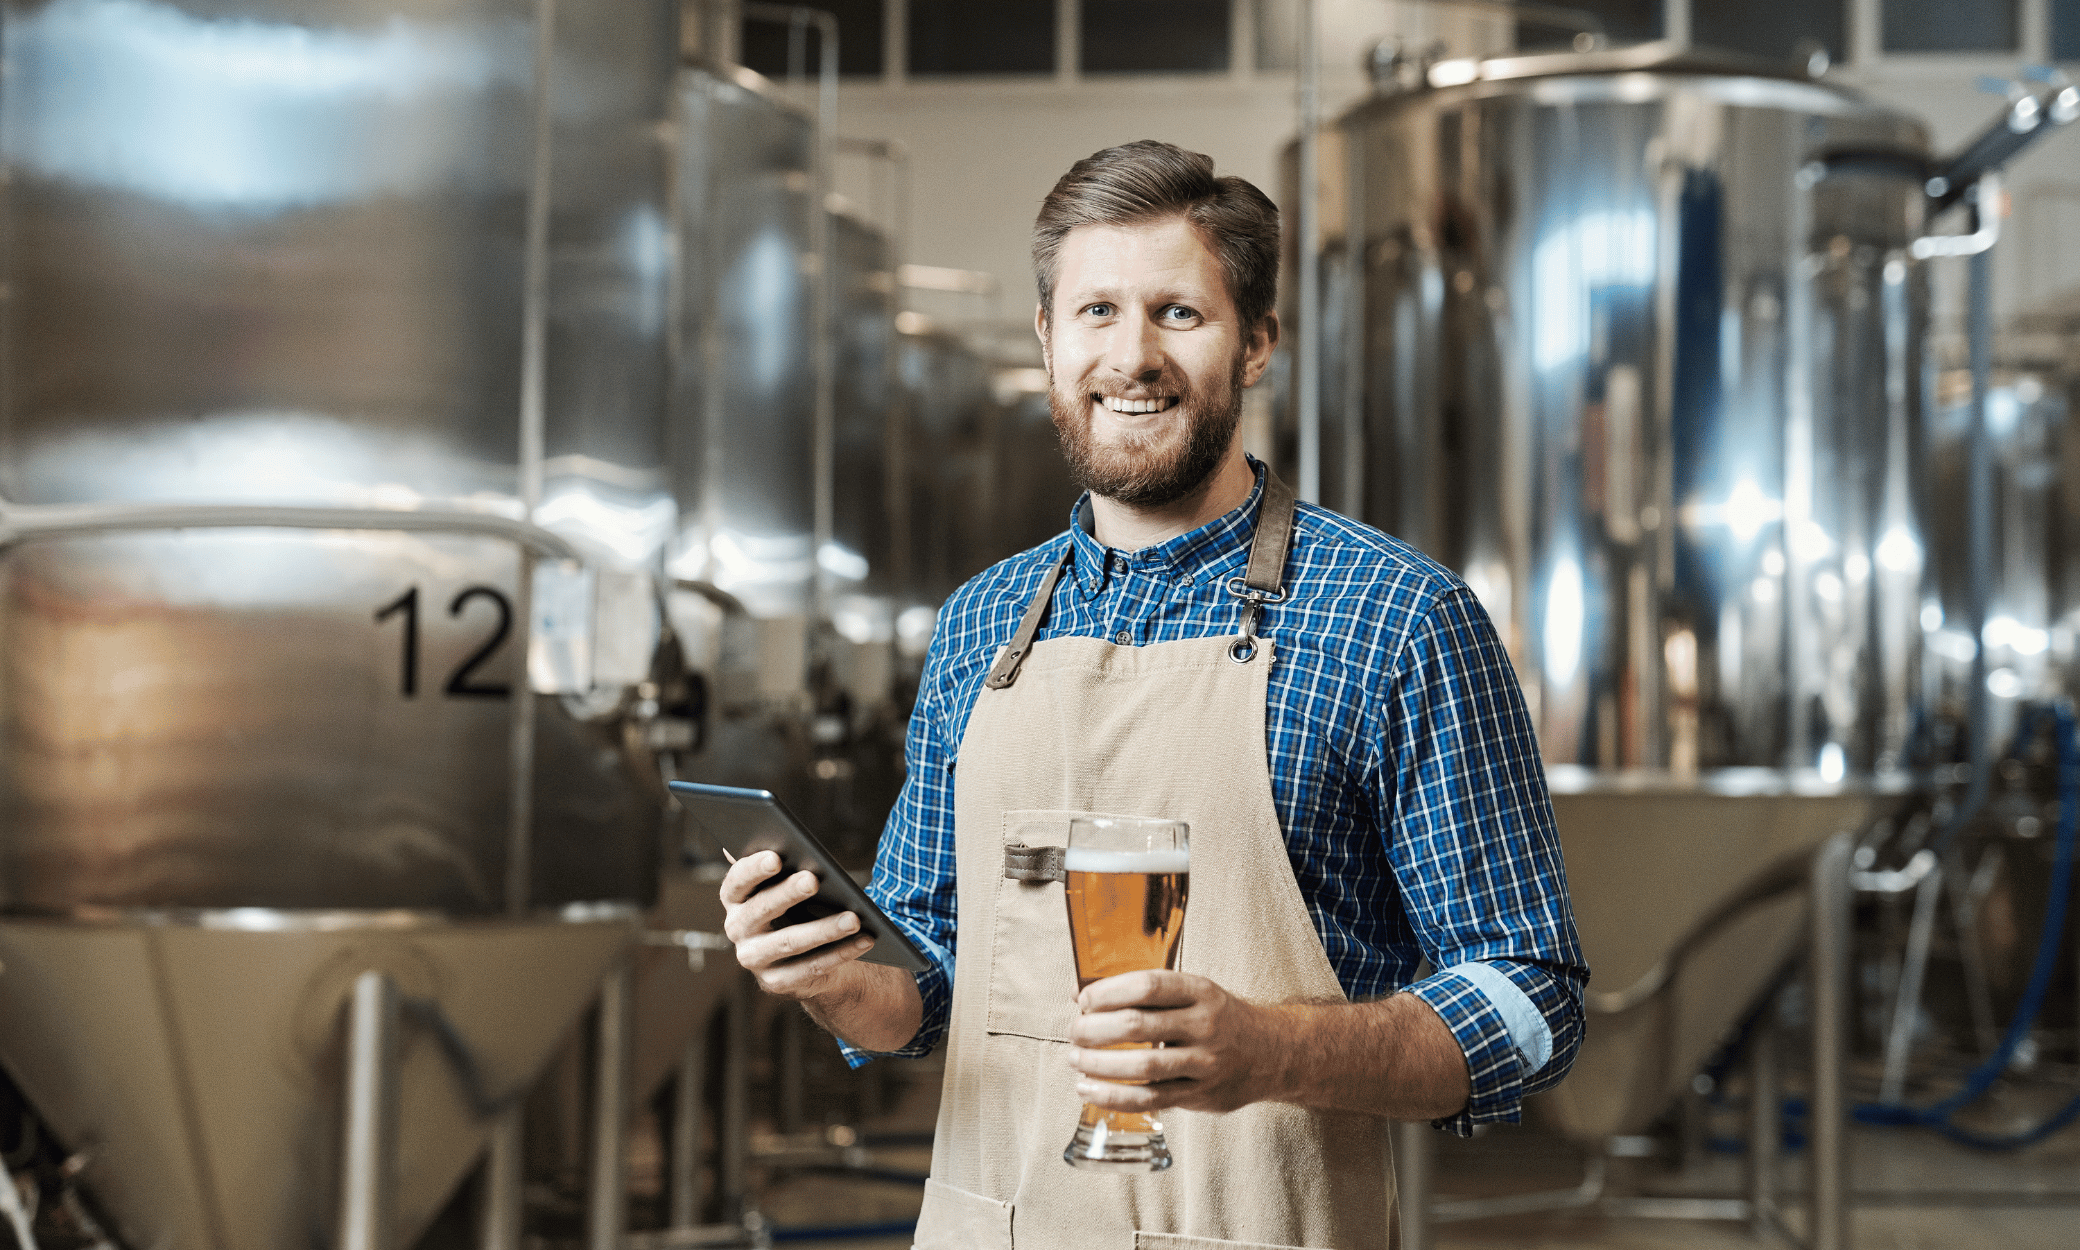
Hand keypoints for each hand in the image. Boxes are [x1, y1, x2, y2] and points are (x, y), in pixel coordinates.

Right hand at [719, 851, 874, 999]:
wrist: (803, 953)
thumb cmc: (797, 905)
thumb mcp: (788, 886)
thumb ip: (787, 868)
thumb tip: (801, 852)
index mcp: (735, 898)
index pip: (737, 881)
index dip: (753, 869)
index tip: (776, 858)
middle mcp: (737, 928)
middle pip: (761, 909)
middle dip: (788, 894)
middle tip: (813, 880)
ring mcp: (753, 958)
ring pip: (789, 942)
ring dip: (824, 930)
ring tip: (854, 918)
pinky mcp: (775, 982)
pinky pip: (811, 967)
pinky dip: (841, 953)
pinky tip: (864, 940)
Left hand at [1066, 970, 1285, 1113]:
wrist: (1271, 1053)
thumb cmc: (1219, 1018)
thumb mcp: (1192, 993)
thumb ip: (1143, 994)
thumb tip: (1080, 994)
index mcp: (1200, 991)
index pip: (1147, 985)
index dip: (1108, 992)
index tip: (1083, 1000)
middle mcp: (1205, 1025)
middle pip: (1138, 1025)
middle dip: (1095, 1030)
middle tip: (1075, 1032)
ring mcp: (1204, 1062)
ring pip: (1142, 1066)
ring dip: (1099, 1064)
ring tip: (1075, 1060)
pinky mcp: (1199, 1094)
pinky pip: (1150, 1098)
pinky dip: (1114, 1096)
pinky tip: (1090, 1090)